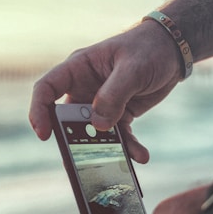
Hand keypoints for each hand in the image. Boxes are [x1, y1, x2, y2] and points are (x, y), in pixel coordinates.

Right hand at [28, 21, 182, 163]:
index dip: (40, 111)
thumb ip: (114, 95)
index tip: (44, 134)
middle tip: (77, 161)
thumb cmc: (148, 49)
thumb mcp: (133, 68)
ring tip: (115, 164)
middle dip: (72, 141)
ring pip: (94, 133)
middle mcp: (85, 88)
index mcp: (78, 69)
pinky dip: (128, 148)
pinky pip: (119, 136)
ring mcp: (101, 103)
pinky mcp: (119, 114)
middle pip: (67, 119)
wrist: (172, 52)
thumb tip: (99, 126)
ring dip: (104, 150)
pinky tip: (141, 156)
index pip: (47, 89)